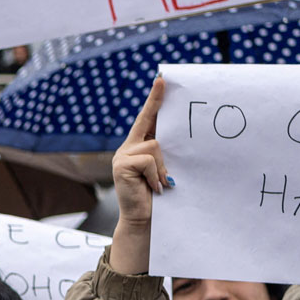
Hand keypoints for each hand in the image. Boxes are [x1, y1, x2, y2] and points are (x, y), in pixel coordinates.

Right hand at [109, 76, 167, 275]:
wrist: (144, 221)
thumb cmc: (158, 197)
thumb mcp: (163, 170)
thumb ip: (164, 154)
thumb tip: (178, 137)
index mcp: (138, 147)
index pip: (147, 119)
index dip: (154, 99)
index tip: (162, 78)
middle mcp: (127, 148)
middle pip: (150, 125)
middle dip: (157, 103)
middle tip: (164, 79)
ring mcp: (122, 156)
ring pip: (155, 145)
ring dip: (164, 166)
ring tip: (162, 184)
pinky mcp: (122, 165)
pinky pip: (149, 159)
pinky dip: (157, 173)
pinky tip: (155, 187)